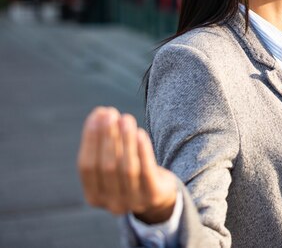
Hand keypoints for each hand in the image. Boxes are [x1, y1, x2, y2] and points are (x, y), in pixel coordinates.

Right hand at [77, 107, 177, 223]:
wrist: (159, 195)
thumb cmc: (130, 172)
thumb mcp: (113, 163)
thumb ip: (104, 143)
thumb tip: (100, 113)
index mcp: (94, 197)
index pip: (86, 166)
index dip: (90, 139)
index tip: (96, 115)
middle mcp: (111, 204)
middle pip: (107, 166)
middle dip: (108, 137)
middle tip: (111, 113)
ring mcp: (133, 202)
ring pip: (127, 168)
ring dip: (126, 140)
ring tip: (126, 118)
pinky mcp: (153, 196)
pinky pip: (147, 172)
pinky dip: (143, 151)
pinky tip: (140, 133)